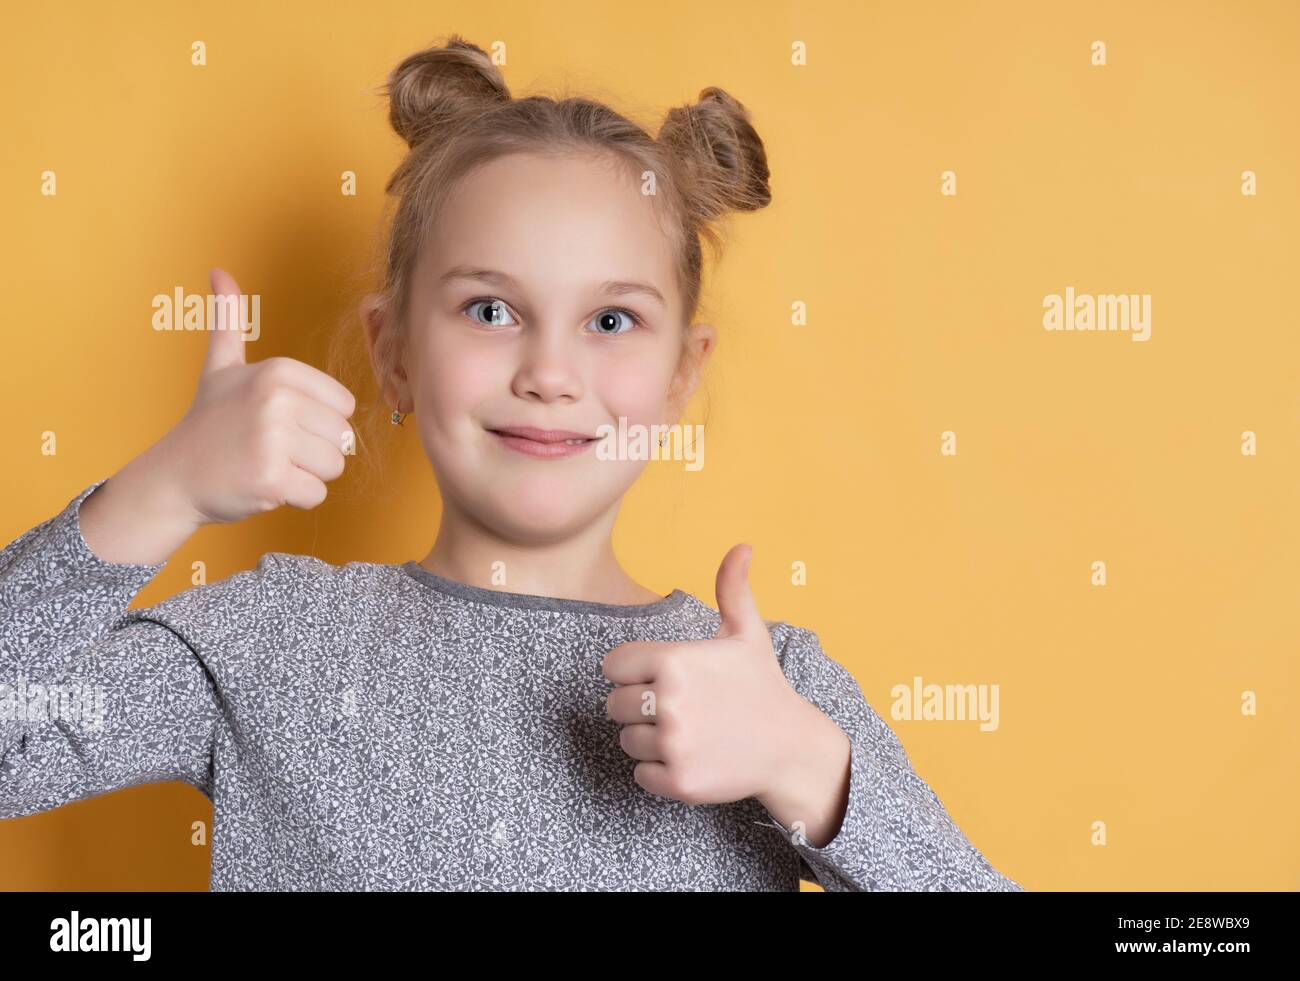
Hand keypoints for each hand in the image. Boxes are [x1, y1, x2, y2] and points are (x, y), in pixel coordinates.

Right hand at [138, 268, 356, 525]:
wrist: (173, 477)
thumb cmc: (208, 423)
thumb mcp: (221, 367)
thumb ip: (228, 321)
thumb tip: (219, 272)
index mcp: (280, 371)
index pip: (345, 408)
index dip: (318, 423)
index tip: (277, 422)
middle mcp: (278, 399)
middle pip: (343, 439)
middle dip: (313, 452)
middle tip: (270, 448)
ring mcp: (273, 439)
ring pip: (334, 468)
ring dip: (305, 475)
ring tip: (266, 464)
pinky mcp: (270, 478)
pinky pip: (317, 495)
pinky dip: (294, 498)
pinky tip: (262, 485)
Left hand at [602, 543, 813, 805]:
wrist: (790, 747)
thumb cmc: (762, 686)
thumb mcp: (747, 634)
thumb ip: (733, 589)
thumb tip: (743, 546)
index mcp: (675, 661)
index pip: (613, 666)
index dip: (634, 671)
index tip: (661, 677)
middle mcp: (669, 702)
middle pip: (614, 705)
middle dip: (640, 706)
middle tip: (679, 707)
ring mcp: (673, 744)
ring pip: (627, 740)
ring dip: (649, 739)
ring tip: (688, 731)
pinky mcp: (678, 781)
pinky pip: (640, 774)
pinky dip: (659, 771)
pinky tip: (691, 756)